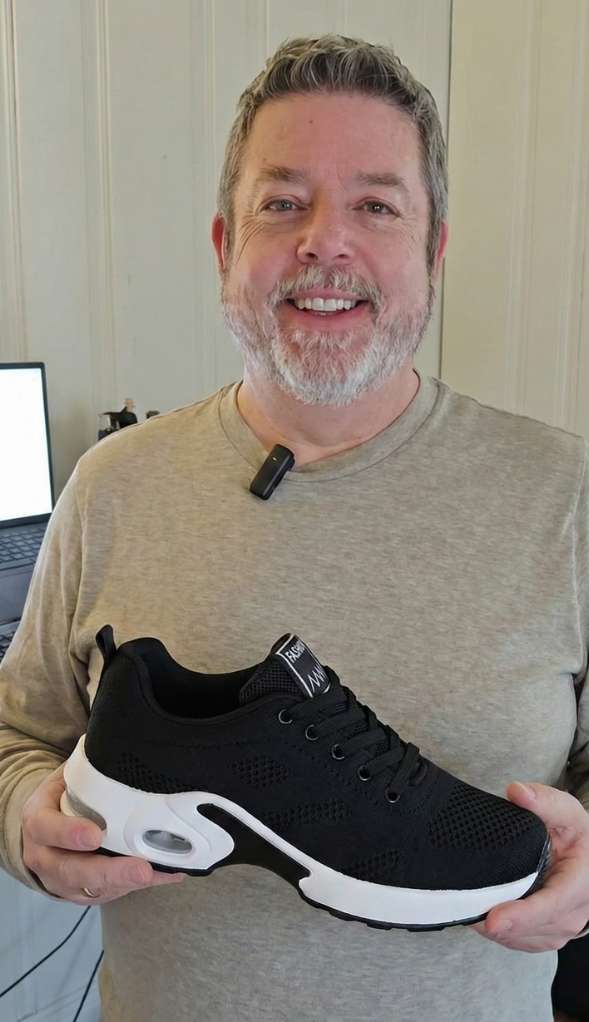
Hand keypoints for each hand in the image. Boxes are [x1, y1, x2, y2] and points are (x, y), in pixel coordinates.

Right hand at [22, 764, 185, 903]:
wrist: (44, 827)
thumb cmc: (62, 796)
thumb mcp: (65, 778)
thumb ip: (87, 769)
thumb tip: (122, 741)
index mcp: (37, 820)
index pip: (46, 828)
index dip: (69, 833)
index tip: (96, 834)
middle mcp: (43, 856)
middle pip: (71, 871)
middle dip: (109, 873)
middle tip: (141, 868)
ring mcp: (60, 880)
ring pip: (90, 890)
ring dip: (127, 884)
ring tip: (159, 874)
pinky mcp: (80, 894)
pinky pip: (107, 896)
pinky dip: (136, 887)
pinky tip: (164, 875)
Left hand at [472, 781, 588, 951]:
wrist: (587, 859)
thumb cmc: (576, 835)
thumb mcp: (566, 812)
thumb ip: (544, 801)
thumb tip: (517, 792)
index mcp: (579, 884)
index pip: (549, 906)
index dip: (520, 915)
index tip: (492, 919)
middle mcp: (572, 915)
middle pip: (529, 927)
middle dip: (494, 921)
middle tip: (459, 903)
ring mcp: (559, 931)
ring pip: (519, 938)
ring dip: (492, 927)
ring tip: (466, 902)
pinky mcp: (545, 938)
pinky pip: (516, 942)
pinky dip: (496, 930)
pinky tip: (480, 911)